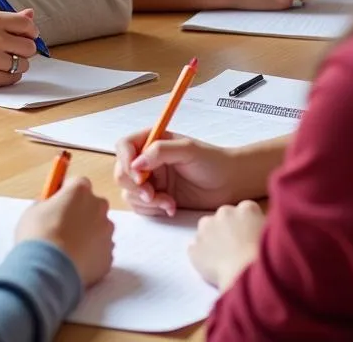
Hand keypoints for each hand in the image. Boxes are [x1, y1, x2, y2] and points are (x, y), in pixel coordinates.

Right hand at [0, 10, 38, 88]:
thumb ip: (8, 19)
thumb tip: (31, 14)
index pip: (27, 25)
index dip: (31, 32)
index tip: (27, 36)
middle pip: (29, 47)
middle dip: (25, 50)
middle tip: (14, 51)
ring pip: (23, 64)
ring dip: (17, 64)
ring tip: (3, 61)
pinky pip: (14, 78)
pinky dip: (10, 75)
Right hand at [15, 178, 113, 286]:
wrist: (48, 271)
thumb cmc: (37, 236)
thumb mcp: (34, 211)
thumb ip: (48, 204)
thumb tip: (52, 208)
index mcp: (80, 190)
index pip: (78, 183)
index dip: (67, 194)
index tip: (59, 204)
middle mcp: (99, 207)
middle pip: (93, 205)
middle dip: (81, 214)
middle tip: (63, 229)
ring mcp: (107, 232)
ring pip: (99, 229)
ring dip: (88, 235)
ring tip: (68, 250)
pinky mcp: (109, 256)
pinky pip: (101, 252)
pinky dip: (91, 256)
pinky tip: (75, 263)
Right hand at [114, 131, 242, 216]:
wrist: (230, 184)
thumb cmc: (214, 162)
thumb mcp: (188, 150)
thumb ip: (160, 151)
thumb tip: (136, 164)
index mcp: (153, 141)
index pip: (124, 146)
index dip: (125, 160)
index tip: (137, 174)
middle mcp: (148, 160)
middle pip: (122, 172)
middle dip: (134, 186)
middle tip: (151, 194)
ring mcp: (152, 180)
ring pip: (129, 193)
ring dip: (147, 201)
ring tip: (168, 202)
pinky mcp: (157, 198)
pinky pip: (141, 207)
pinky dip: (153, 210)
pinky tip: (171, 207)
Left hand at [189, 200, 264, 289]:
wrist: (248, 277)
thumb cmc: (268, 259)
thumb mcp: (274, 236)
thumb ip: (264, 227)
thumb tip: (262, 229)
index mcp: (246, 208)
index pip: (246, 211)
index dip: (248, 225)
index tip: (251, 237)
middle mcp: (224, 212)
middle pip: (225, 218)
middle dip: (229, 230)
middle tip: (238, 249)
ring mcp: (206, 229)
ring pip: (207, 230)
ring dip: (213, 240)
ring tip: (225, 259)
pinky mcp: (195, 249)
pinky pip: (196, 250)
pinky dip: (202, 258)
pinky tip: (213, 269)